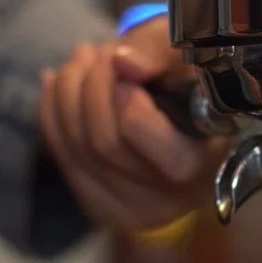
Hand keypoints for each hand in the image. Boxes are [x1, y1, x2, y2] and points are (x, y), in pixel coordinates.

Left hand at [39, 15, 229, 232]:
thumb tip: (124, 62)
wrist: (182, 113)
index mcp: (208, 166)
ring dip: (68, 92)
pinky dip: (53, 113)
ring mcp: (134, 211)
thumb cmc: (189, 79)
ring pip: (78, 151)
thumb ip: (161, 53)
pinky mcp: (102, 208)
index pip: (164, 152)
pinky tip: (58, 81)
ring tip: (83, 58)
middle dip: (93, 86)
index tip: (125, 65)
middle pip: (108, 147)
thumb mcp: (184, 54)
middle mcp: (174, 201)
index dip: (132, 103)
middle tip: (99, 51)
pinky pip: (63, 159)